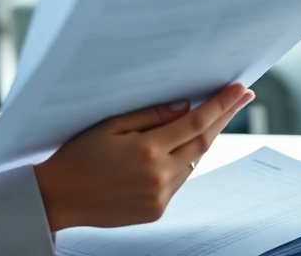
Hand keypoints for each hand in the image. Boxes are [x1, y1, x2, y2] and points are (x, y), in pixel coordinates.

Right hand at [33, 83, 254, 231]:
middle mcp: (159, 176)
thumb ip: (150, 115)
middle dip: (224, 117)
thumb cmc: (77, 156)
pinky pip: (179, 180)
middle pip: (203, 141)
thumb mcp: (109, 126)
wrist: (58, 197)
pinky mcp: (156, 211)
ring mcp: (160, 197)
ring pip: (193, 162)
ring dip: (202, 139)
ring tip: (208, 119)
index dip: (221, 105)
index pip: (195, 122)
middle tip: (242, 97)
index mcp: (147, 150)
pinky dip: (183, 161)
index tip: (239, 90)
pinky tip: (177, 149)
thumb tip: (184, 107)